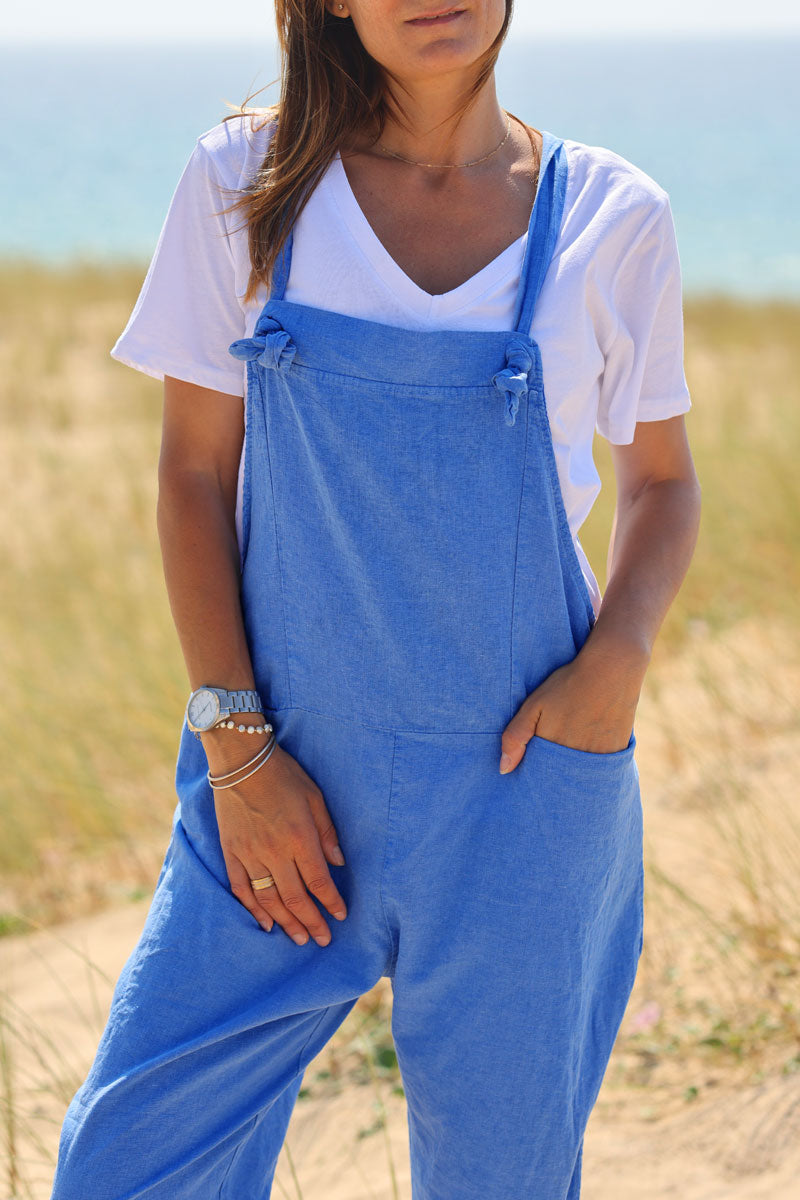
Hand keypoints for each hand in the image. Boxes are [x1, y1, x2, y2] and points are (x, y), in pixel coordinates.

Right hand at [211, 741, 347, 945]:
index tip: (340, 916)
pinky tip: (266, 924)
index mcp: (299, 837)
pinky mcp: (232, 853)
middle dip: (311, 922)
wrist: (241, 761)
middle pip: (295, 898)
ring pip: (269, 900)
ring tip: (299, 939)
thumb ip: (327, 833)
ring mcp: (250, 854)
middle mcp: (274, 852)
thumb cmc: (284, 775)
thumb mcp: (315, 797)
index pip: (318, 881)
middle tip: (322, 940)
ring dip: (286, 923)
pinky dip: (254, 910)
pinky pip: (242, 889)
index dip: (330, 903)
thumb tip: (338, 863)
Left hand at [499, 636, 648, 771]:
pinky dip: (592, 764)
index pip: (540, 779)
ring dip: (573, 772)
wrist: (612, 670)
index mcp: (554, 752)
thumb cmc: (567, 685)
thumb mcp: (534, 705)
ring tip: (571, 747)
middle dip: (554, 777)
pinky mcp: (618, 753)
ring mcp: (599, 759)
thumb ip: (516, 737)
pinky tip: (589, 745)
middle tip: (554, 756)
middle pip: (561, 781)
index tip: (532, 768)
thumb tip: (503, 770)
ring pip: (581, 777)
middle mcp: (577, 761)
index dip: (535, 775)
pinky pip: (601, 769)